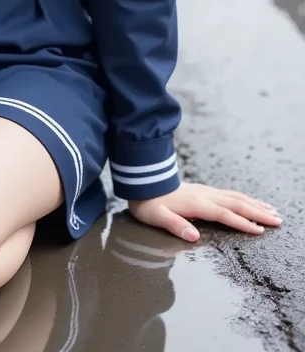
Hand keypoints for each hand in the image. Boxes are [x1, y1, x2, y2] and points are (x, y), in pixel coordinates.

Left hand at [128, 181, 281, 241]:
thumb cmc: (149, 203)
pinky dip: (244, 198)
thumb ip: (175, 226)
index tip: (260, 231)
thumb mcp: (157, 217)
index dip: (242, 223)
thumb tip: (194, 237)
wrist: (143, 183)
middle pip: (237, 204)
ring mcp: (205, 191)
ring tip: (272, 210)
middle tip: (278, 220)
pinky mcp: (204, 190)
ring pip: (236, 197)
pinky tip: (250, 201)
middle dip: (258, 213)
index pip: (225, 215)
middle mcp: (205, 196)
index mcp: (197, 204)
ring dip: (255, 204)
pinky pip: (230, 194)